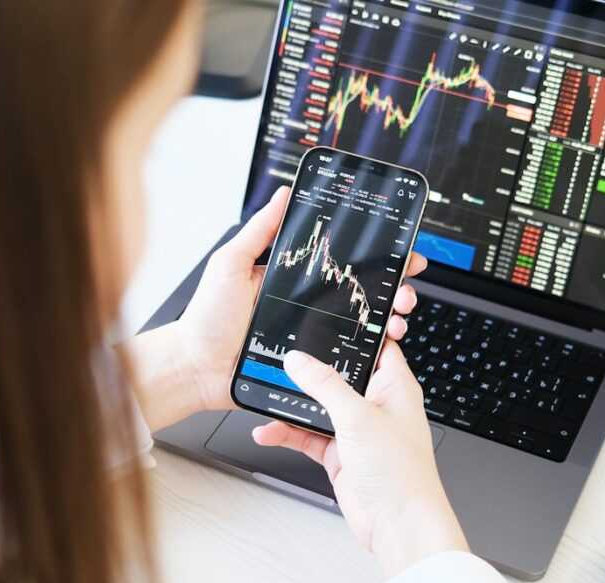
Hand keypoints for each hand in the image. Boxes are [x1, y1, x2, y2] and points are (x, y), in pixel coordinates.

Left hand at [171, 186, 428, 413]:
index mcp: (292, 277)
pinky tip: (383, 345)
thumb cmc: (207, 318)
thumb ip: (259, 231)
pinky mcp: (311, 363)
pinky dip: (372, 352)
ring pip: (363, 325)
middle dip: (395, 287)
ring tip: (400, 317)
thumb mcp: (231, 263)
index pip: (342, 260)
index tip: (400, 249)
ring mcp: (311, 334)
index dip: (375, 255)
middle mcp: (307, 304)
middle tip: (408, 286)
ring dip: (390, 319)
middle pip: (363, 292)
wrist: (196, 368)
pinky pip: (348, 357)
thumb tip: (283, 193)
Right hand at [251, 343, 468, 577]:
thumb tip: (301, 360)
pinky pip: (309, 436)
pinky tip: (268, 432)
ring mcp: (357, 430)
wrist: (398, 524)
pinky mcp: (341, 454)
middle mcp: (377, 405)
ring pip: (319, 407)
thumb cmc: (401, 472)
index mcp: (394, 386)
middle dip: (311, 370)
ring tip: (265, 396)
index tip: (325, 316)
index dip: (354, 331)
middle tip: (282, 355)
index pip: (375, 346)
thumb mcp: (358, 417)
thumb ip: (326, 386)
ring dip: (294, 405)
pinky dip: (289, 434)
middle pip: (339, 375)